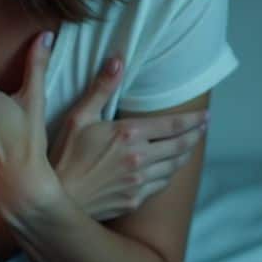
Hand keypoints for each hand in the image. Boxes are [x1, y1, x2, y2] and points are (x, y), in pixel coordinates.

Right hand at [49, 56, 208, 220]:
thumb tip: (118, 61)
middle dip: (195, 136)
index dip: (193, 120)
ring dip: (184, 156)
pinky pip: (161, 185)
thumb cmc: (63, 155)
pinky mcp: (135, 200)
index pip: (172, 125)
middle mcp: (140, 158)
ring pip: (173, 167)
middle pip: (180, 147)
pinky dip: (169, 175)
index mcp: (129, 134)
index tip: (205, 116)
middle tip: (203, 129)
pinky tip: (167, 170)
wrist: (56, 201)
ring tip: (188, 147)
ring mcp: (139, 182)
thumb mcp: (78, 117)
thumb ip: (102, 89)